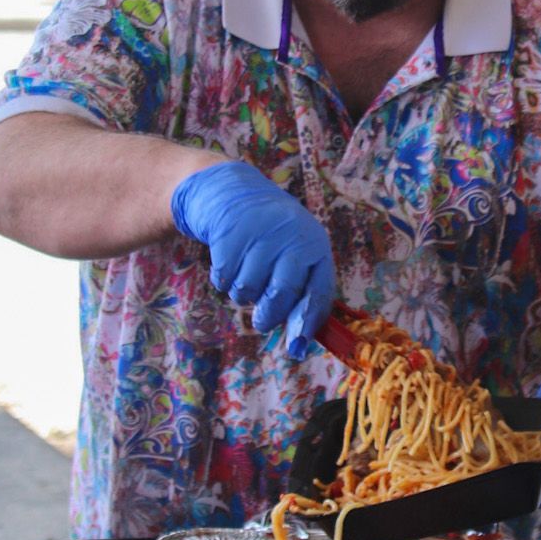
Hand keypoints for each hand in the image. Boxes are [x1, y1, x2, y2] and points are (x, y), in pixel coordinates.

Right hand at [171, 161, 335, 358]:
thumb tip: (299, 342)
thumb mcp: (292, 253)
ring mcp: (260, 233)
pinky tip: (229, 260)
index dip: (306, 323)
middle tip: (261, 320)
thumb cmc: (269, 234)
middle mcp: (292, 236)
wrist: (231, 191)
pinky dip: (223, 279)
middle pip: (282, 295)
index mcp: (314, 244)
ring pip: (248, 290)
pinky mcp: (229, 234)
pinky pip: (224, 279)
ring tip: (245, 271)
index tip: (297, 348)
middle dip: (269, 316)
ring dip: (243, 293)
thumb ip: (299, 290)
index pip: (318, 291)